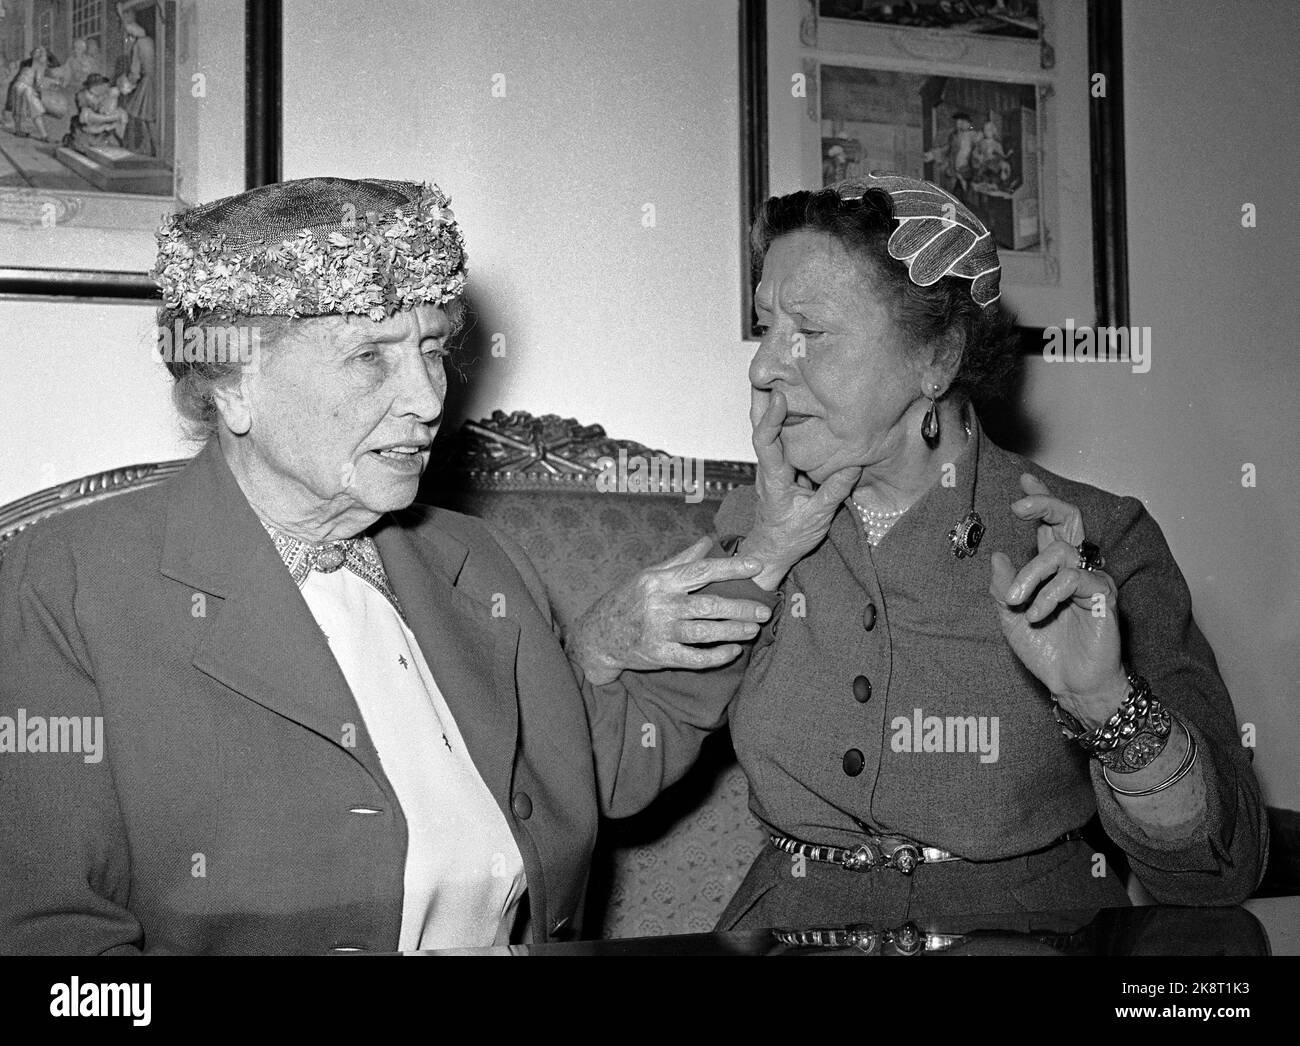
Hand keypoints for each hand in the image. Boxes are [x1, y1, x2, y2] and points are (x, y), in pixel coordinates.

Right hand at [565, 537, 771, 685]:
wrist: (598, 636)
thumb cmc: (628, 600)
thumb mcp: (650, 575)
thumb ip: (681, 560)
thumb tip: (708, 541)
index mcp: (661, 581)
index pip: (702, 570)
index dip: (732, 568)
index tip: (757, 566)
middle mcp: (661, 605)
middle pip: (709, 605)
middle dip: (740, 607)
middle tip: (764, 610)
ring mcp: (660, 632)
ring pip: (705, 632)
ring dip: (733, 631)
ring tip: (754, 628)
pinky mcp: (660, 656)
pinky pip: (695, 658)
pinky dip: (717, 655)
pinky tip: (733, 650)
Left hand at [742, 387, 861, 589]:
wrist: (771, 550)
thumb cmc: (789, 537)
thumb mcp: (816, 518)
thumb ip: (833, 491)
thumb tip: (853, 465)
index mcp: (773, 478)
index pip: (766, 442)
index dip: (771, 418)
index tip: (779, 396)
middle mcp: (768, 468)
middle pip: (758, 427)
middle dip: (760, 398)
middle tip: (765, 368)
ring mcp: (771, 467)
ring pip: (765, 430)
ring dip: (768, 404)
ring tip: (776, 375)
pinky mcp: (778, 469)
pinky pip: (776, 439)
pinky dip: (779, 419)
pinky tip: (789, 403)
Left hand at [988, 473, 1127, 728]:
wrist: (1071, 684)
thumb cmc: (1046, 651)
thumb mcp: (1011, 618)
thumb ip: (1004, 587)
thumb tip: (998, 556)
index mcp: (1052, 570)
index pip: (1048, 526)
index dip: (1039, 501)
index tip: (1023, 479)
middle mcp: (1074, 568)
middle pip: (1068, 519)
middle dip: (1044, 504)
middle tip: (1019, 506)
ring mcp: (1091, 579)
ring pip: (1059, 553)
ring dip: (1031, 577)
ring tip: (1018, 604)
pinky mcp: (1103, 594)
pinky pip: (1072, 579)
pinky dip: (1048, 596)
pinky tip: (1039, 616)